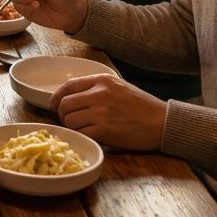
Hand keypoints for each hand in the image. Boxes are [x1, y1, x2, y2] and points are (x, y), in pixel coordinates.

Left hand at [51, 73, 166, 150]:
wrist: (163, 122)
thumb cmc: (142, 106)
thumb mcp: (119, 86)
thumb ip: (97, 88)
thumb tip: (73, 96)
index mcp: (102, 80)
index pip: (68, 85)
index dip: (56, 97)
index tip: (53, 105)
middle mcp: (99, 93)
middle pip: (65, 104)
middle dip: (62, 114)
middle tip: (68, 121)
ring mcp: (101, 112)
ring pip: (69, 120)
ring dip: (71, 127)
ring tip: (81, 129)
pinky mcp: (105, 130)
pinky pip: (81, 133)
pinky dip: (82, 136)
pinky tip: (89, 136)